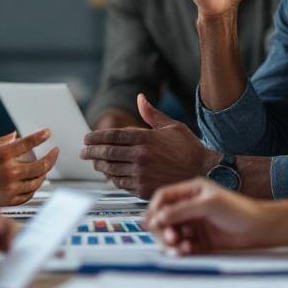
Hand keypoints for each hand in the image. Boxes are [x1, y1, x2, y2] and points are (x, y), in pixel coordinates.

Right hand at [0, 130, 57, 205]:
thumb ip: (2, 141)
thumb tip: (16, 134)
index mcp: (2, 155)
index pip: (28, 143)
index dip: (41, 136)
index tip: (47, 132)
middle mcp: (8, 171)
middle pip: (40, 165)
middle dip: (52, 157)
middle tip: (55, 152)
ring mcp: (9, 187)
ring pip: (37, 181)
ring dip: (44, 173)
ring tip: (46, 168)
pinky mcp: (8, 200)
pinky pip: (28, 194)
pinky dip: (34, 188)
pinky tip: (34, 182)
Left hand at [80, 94, 216, 198]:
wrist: (204, 172)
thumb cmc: (189, 148)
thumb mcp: (172, 126)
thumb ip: (152, 114)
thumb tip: (140, 98)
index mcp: (145, 138)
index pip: (113, 135)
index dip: (96, 136)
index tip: (87, 138)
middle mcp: (140, 155)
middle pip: (108, 152)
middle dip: (92, 152)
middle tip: (83, 152)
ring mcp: (141, 173)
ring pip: (111, 169)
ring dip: (99, 165)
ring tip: (94, 162)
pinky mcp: (143, 189)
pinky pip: (120, 183)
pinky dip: (112, 178)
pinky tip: (109, 175)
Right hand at [143, 177, 278, 253]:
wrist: (260, 228)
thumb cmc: (239, 210)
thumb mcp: (209, 204)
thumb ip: (182, 210)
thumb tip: (159, 217)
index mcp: (190, 191)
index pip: (163, 198)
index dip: (155, 209)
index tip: (153, 223)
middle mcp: (189, 207)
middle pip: (163, 218)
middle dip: (163, 229)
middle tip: (170, 238)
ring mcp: (194, 225)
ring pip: (171, 234)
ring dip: (171, 242)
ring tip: (179, 248)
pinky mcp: (199, 241)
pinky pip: (182, 246)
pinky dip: (181, 250)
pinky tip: (188, 250)